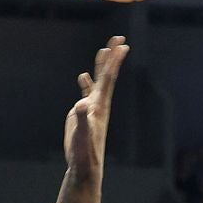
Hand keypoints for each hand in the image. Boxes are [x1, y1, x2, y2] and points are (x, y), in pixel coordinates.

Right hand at [63, 36, 127, 182]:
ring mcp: (91, 108)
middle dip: (112, 56)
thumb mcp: (82, 134)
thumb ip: (82, 119)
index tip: (122, 45)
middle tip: (118, 38)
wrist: (85, 165)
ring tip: (104, 50)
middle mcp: (98, 103)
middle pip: (106, 74)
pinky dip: (85, 83)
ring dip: (100, 65)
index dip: (114, 61)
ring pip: (97, 81)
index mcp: (100, 105)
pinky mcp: (83, 114)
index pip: (107, 78)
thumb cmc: (85, 151)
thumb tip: (80, 104)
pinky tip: (82, 76)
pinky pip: (86, 92)